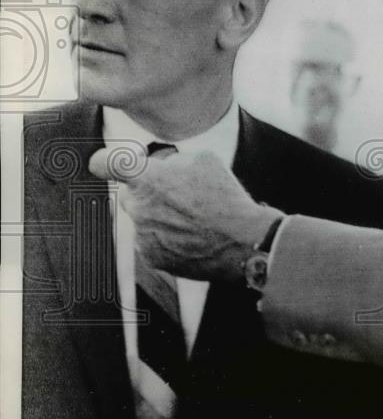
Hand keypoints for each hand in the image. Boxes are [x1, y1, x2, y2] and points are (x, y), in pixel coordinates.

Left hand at [89, 147, 282, 282]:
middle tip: (179, 195)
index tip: (108, 164)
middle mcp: (137, 208)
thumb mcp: (204, 159)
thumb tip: (161, 165)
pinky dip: (168, 240)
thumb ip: (172, 159)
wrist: (241, 241)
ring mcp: (142, 236)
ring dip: (161, 218)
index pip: (105, 164)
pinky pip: (153, 243)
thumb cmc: (224, 198)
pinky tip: (192, 237)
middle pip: (131, 196)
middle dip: (149, 194)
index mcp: (146, 179)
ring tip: (193, 220)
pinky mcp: (152, 259)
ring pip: (144, 221)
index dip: (105, 161)